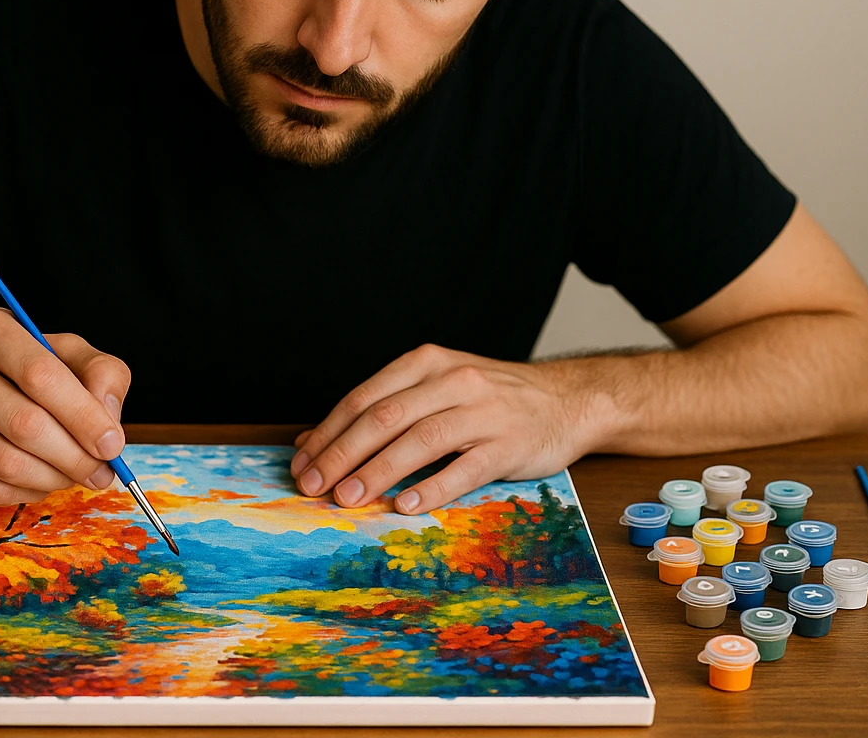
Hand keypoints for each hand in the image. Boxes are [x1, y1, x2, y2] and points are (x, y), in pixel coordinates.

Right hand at [0, 303, 130, 504]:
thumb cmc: (0, 372)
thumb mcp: (53, 351)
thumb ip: (96, 371)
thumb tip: (109, 417)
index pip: (40, 374)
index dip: (84, 415)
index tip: (112, 444)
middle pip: (26, 424)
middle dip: (75, 456)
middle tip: (100, 472)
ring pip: (7, 463)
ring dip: (53, 478)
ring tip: (71, 475)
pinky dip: (24, 492)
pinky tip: (36, 480)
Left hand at [289, 344, 599, 513]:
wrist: (567, 399)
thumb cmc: (489, 399)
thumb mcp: (435, 389)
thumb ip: (380, 411)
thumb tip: (312, 444)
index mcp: (427, 364)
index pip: (365, 397)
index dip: (329, 432)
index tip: (301, 464)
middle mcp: (453, 381)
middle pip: (386, 417)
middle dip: (343, 453)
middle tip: (314, 486)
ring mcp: (484, 412)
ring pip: (421, 440)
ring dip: (379, 472)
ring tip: (348, 498)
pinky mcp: (510, 444)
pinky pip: (466, 467)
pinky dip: (434, 487)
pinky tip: (406, 505)